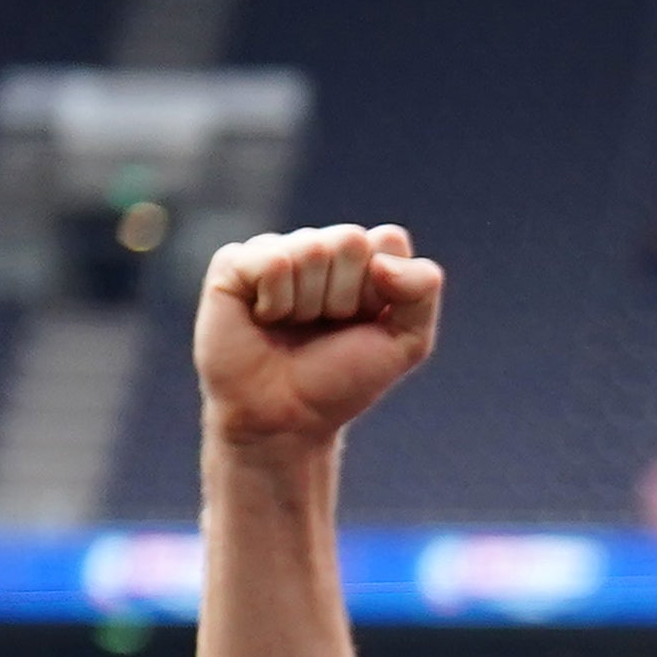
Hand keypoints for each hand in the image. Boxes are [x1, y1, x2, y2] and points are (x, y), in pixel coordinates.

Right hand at [197, 223, 443, 450]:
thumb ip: (422, 289)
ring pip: (311, 248)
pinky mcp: (234, 263)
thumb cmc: (343, 379)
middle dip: (345, 295)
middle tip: (326, 326)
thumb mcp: (407, 341)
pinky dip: (276, 301)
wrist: (286, 417)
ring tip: (293, 327)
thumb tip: (381, 259)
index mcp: (362, 260)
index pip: (389, 240)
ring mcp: (275, 251)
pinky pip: (272, 261)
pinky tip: (264, 318)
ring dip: (309, 303)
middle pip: (350, 239)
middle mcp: (318, 247)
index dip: (382, 289)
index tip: (366, 320)